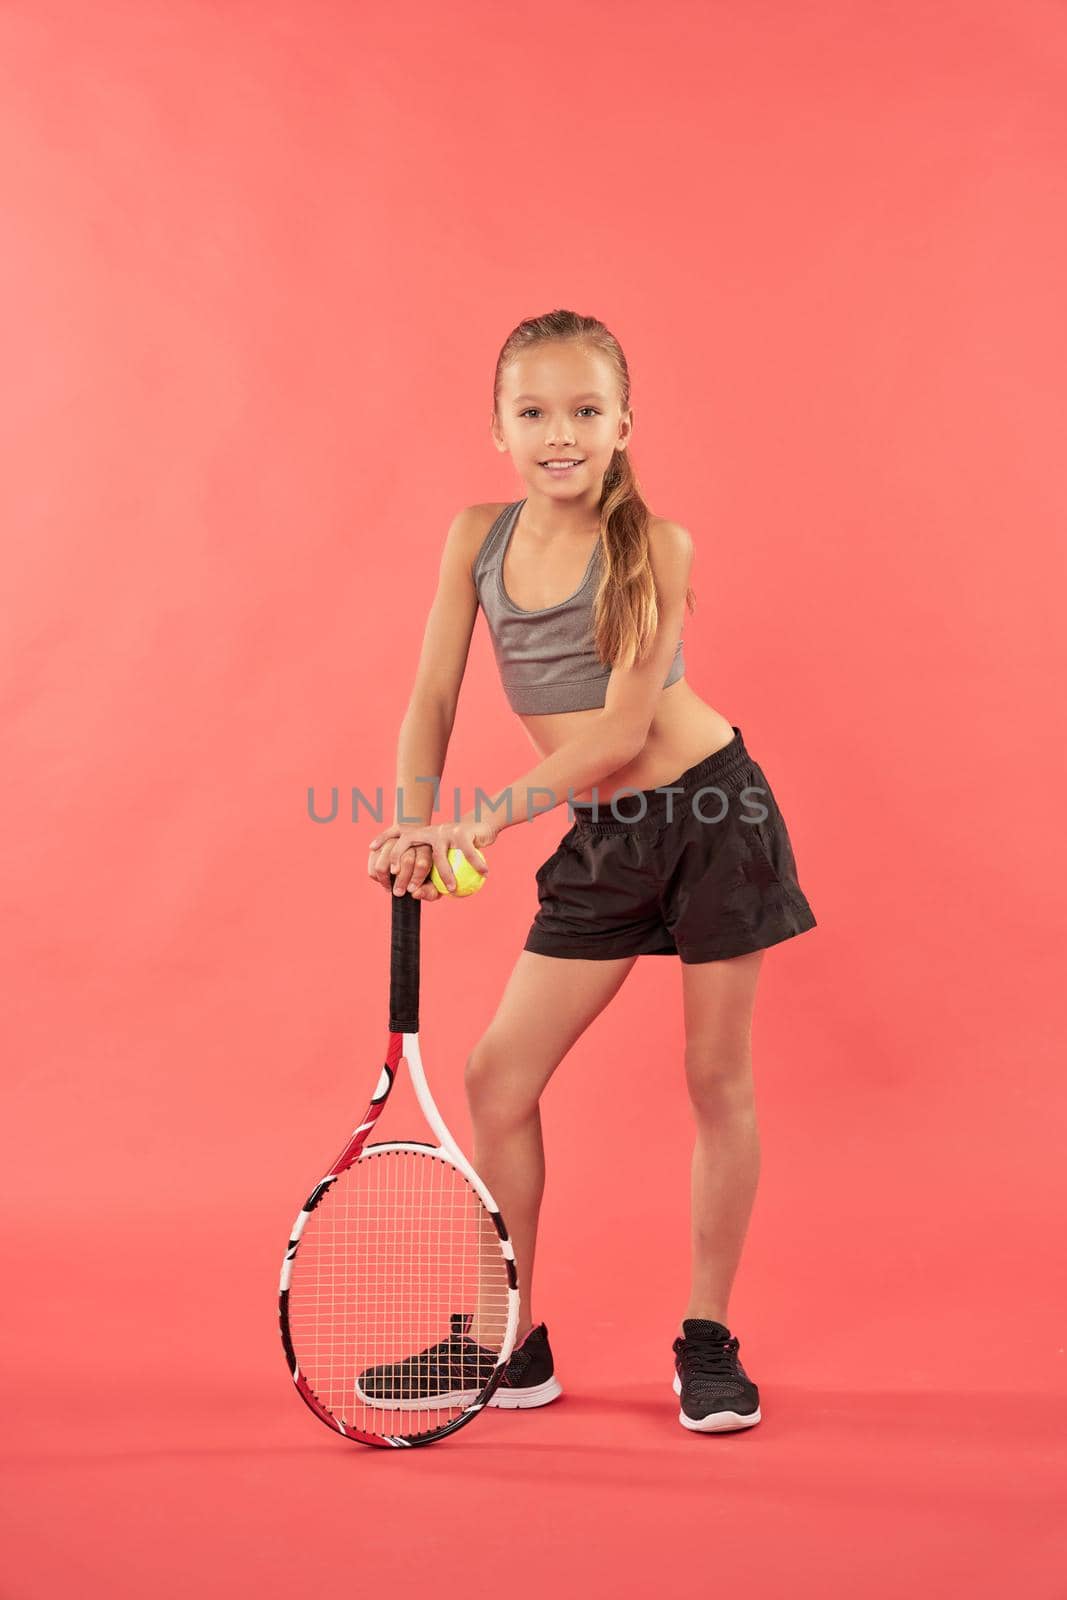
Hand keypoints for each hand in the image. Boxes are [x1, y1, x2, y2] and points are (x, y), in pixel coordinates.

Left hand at [367, 818, 495, 897]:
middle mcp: (429, 831)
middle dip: (404, 865)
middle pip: (410, 845)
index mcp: (421, 836)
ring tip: (452, 889)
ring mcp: (445, 831)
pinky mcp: (462, 832)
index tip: (384, 866)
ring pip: (438, 856)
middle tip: (409, 888)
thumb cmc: (460, 852)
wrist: (480, 829)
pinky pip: (467, 852)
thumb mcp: (444, 864)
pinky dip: (476, 864)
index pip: (400, 840)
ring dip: (445, 875)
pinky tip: (484, 873)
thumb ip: (430, 881)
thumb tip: (415, 895)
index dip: (388, 846)